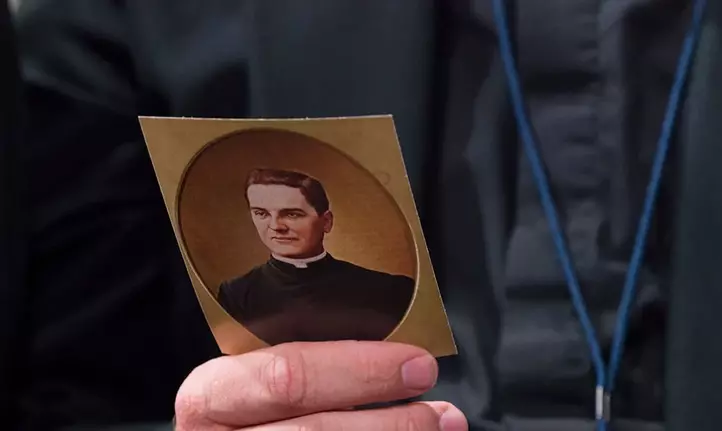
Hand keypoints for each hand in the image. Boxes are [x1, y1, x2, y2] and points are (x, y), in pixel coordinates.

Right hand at [174, 340, 466, 429]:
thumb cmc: (253, 409)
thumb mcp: (256, 380)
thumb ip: (307, 368)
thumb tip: (397, 359)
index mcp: (211, 396)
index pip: (284, 377)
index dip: (358, 370)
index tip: (415, 363)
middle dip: (389, 423)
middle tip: (439, 410)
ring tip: (439, 428)